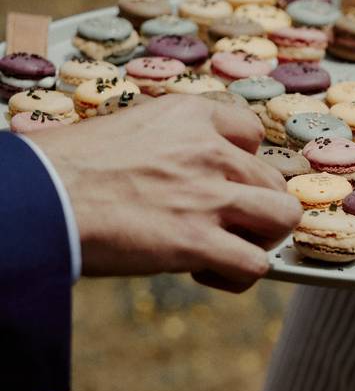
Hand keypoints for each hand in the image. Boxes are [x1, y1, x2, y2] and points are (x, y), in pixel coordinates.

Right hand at [27, 95, 301, 291]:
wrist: (36, 197)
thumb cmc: (63, 167)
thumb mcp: (125, 128)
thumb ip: (168, 144)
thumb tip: (176, 171)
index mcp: (189, 115)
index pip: (252, 135)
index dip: (242, 165)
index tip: (220, 183)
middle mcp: (210, 150)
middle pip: (273, 179)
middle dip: (254, 207)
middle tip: (220, 224)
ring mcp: (209, 195)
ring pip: (282, 216)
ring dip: (261, 237)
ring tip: (227, 247)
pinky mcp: (198, 241)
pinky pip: (256, 265)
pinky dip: (239, 275)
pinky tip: (204, 272)